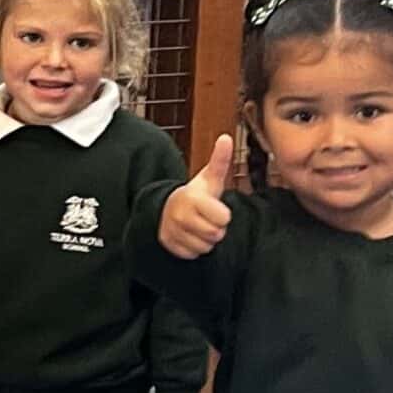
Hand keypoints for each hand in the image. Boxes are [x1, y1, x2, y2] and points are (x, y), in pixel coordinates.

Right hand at [160, 133, 234, 258]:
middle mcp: (180, 216)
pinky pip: (193, 254)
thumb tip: (226, 137)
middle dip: (215, 228)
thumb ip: (219, 160)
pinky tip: (189, 236)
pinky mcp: (170, 245)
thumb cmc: (195, 195)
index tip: (214, 208)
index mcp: (192, 199)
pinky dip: (194, 248)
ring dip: (205, 240)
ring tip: (197, 226)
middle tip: (206, 218)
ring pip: (205, 247)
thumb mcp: (208, 178)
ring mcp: (173, 232)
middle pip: (215, 235)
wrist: (166, 210)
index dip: (223, 215)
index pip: (223, 219)